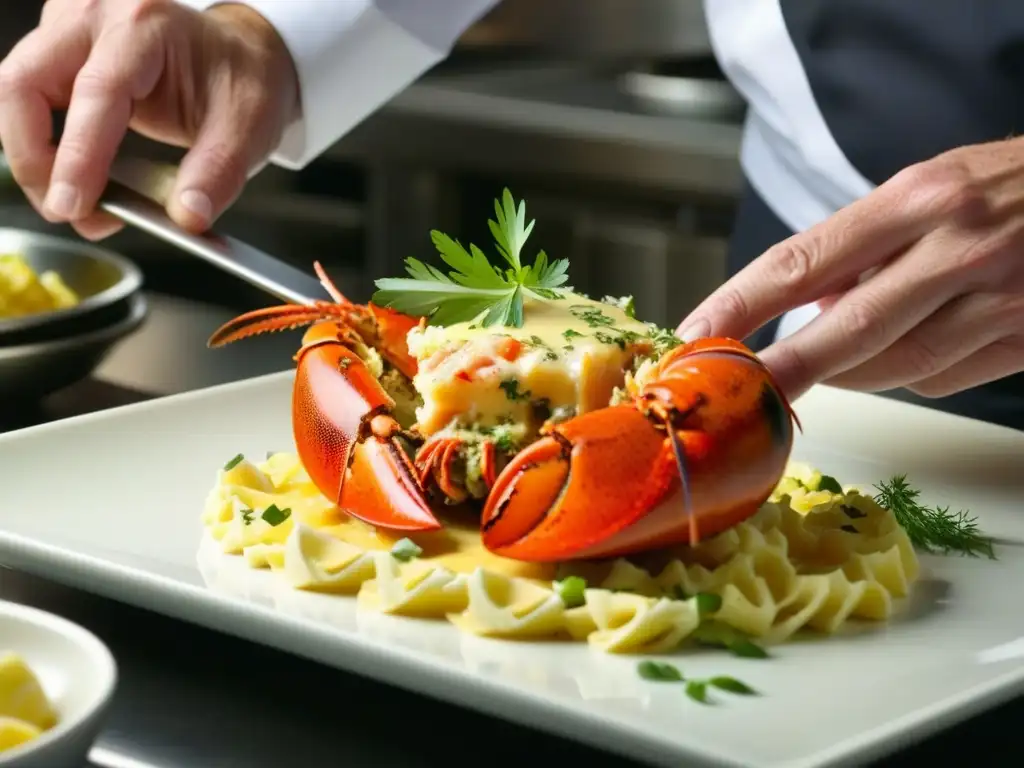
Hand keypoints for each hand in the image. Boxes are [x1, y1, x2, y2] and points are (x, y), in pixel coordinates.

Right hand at [0, 0, 298, 239]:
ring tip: (77, 203)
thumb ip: (218, 173)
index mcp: (145, 27)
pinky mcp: (60, 46)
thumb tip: (187, 217)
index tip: (72, 206)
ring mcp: (70, 27)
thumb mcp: (249, 128)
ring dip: (34, 155)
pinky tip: (76, 175)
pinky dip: (43, 143)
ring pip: (17, 92)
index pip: (97, 92)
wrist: (241, 55)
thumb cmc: (243, 80)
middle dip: (35, 159)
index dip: (78, 156)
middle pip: (25, 84)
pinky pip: (29, 97)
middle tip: (67, 211)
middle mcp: (96, 16)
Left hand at [676, 139, 1023, 401]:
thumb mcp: (929, 190)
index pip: (805, 259)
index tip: (699, 334)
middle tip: (738, 392)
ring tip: (828, 357)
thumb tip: (803, 310)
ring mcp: (999, 301)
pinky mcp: (1023, 340)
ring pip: (895, 366)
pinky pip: (942, 377)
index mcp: (920, 199)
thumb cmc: (1009, 187)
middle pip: (847, 329)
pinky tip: (914, 344)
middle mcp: (958, 248)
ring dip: (849, 371)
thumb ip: (864, 249)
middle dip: (782, 368)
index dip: (741, 303)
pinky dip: (911, 371)